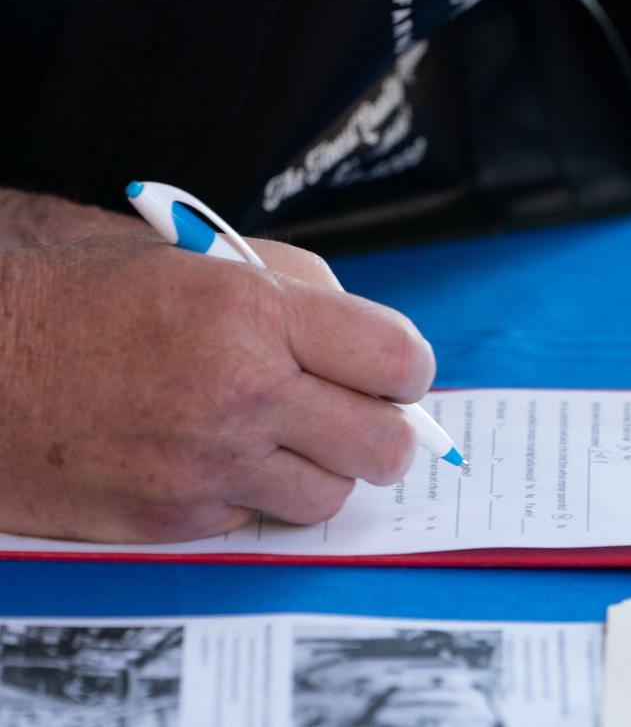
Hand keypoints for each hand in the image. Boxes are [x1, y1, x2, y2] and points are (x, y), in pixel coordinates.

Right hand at [0, 193, 434, 542]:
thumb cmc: (79, 297)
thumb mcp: (195, 255)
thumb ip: (297, 286)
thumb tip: (368, 336)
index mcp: (253, 312)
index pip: (396, 359)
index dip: (409, 369)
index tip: (397, 372)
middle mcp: (241, 394)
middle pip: (383, 444)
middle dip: (384, 429)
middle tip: (359, 413)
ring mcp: (209, 465)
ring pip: (331, 494)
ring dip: (322, 466)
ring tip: (282, 434)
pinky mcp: (177, 518)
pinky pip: (262, 519)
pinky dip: (259, 493)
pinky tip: (222, 456)